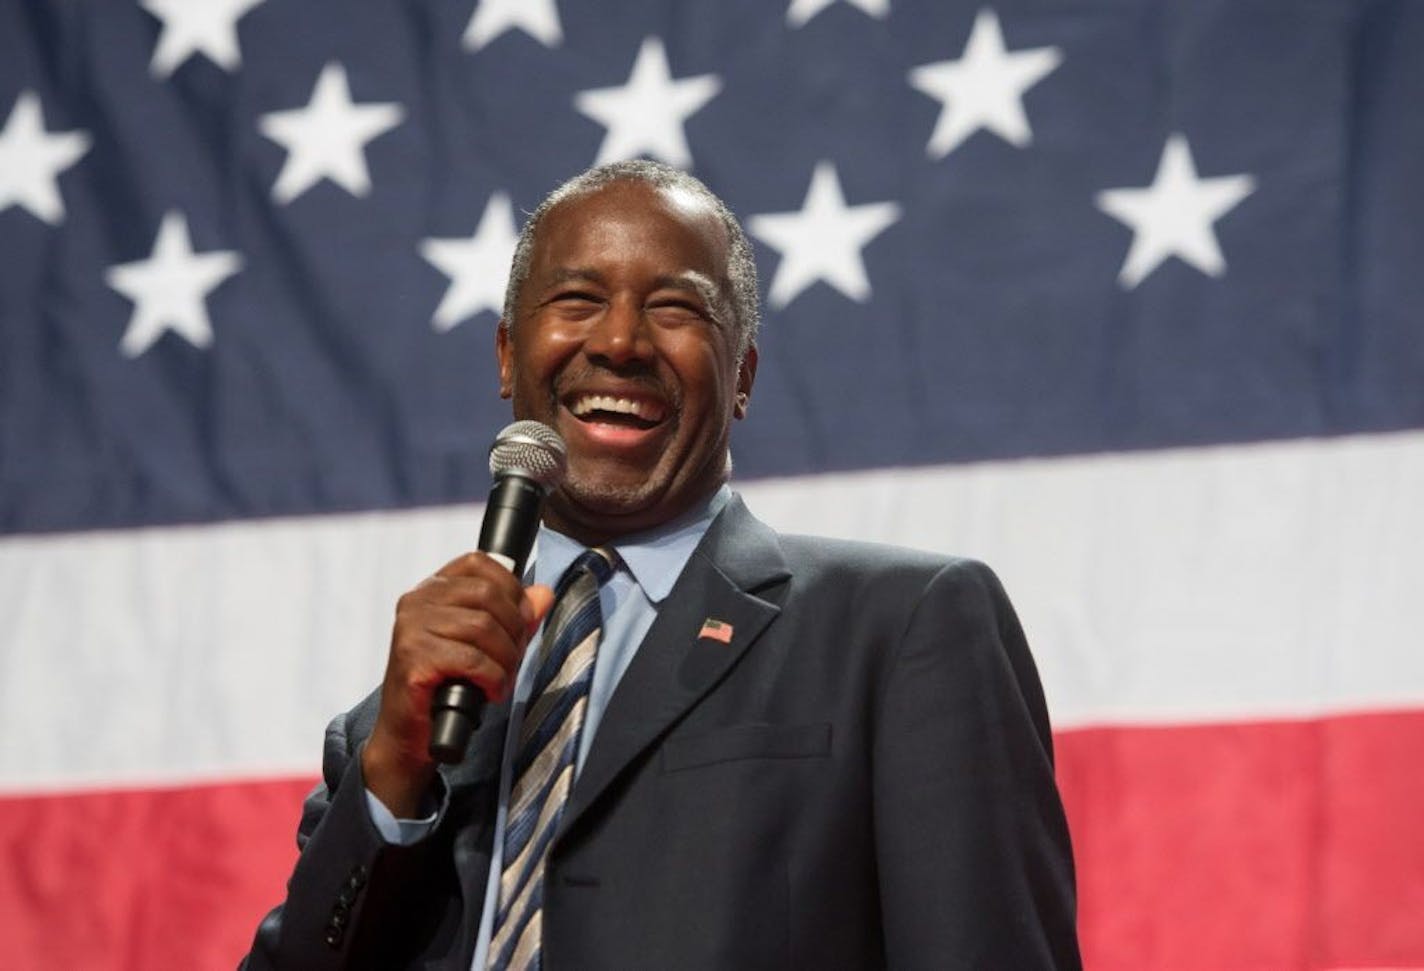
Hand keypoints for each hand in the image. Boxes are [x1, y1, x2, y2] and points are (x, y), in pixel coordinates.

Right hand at [362, 552, 554, 816]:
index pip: (478, 563)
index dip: (511, 588)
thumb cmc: (444, 685)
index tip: (522, 618)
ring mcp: (411, 628)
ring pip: (483, 627)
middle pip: (488, 595)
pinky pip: (473, 659)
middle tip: (515, 657)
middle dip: (514, 629)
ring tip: (503, 678)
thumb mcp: (483, 644)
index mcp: (431, 589)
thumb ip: (513, 616)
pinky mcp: (413, 658)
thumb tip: (543, 594)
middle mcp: (416, 602)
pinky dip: (493, 677)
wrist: (406, 734)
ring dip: (506, 658)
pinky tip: (491, 691)